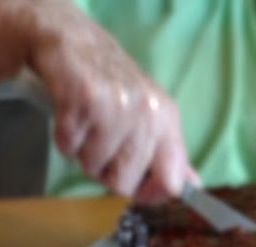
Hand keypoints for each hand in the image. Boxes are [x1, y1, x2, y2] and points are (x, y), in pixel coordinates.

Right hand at [29, 3, 189, 199]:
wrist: (74, 43)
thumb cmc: (113, 86)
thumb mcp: (151, 117)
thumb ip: (170, 155)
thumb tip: (191, 187)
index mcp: (167, 121)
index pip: (172, 183)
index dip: (151, 194)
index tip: (136, 187)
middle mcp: (147, 114)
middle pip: (124, 184)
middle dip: (106, 172)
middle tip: (102, 143)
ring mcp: (117, 108)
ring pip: (93, 168)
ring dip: (83, 153)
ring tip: (86, 124)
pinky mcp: (84, 102)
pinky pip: (69, 148)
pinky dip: (64, 139)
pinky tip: (71, 115)